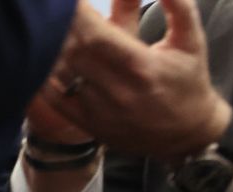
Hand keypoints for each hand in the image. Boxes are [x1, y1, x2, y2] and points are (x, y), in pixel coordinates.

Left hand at [43, 0, 231, 159]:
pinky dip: (42, 71)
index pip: (93, 33)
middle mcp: (118, 91)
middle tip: (45, 6)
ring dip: (47, 42)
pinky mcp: (88, 123)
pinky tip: (42, 52)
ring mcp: (100, 110)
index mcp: (142, 67)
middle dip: (57, 21)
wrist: (190, 137)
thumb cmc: (188, 83)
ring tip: (41, 22)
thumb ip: (178, 7)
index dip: (75, 12)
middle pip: (70, 47)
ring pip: (57, 68)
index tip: (68, 1)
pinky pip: (51, 95)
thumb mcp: (191, 42)